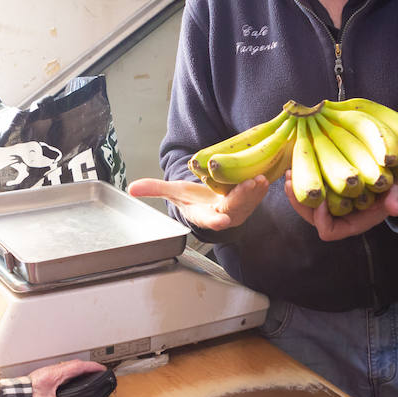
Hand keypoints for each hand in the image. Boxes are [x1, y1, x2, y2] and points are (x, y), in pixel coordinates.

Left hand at [28, 360, 106, 396]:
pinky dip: (68, 375)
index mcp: (55, 374)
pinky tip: (68, 384)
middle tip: (96, 373)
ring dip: (77, 371)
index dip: (92, 367)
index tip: (102, 369)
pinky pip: (59, 373)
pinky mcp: (40, 379)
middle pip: (73, 365)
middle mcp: (50, 371)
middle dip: (86, 368)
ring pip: (65, 368)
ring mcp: (45, 373)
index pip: (78, 366)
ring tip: (85, 377)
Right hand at [128, 176, 269, 230]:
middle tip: (249, 185)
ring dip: (255, 193)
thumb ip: (154, 190)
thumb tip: (131, 188)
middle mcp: (223, 215)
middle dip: (242, 198)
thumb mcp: (173, 192)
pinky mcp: (249, 203)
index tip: (223, 220)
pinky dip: (261, 189)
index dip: (216, 220)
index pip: (210, 220)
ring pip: (249, 204)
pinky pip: (257, 197)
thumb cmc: (192, 198)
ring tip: (259, 179)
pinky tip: (266, 176)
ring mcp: (239, 211)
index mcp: (204, 215)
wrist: (209, 201)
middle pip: (234, 209)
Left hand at [283, 172, 397, 241]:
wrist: (393, 180)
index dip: (321, 218)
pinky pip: (309, 192)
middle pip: (310, 218)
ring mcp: (330, 206)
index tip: (321, 198)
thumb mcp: (397, 192)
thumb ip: (395, 200)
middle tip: (291, 182)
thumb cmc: (395, 188)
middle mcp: (338, 217)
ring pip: (305, 205)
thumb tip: (396, 209)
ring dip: (294, 190)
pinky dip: (301, 181)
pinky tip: (297, 165)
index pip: (328, 231)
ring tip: (291, 171)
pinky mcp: (327, 192)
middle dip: (298, 202)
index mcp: (352, 224)